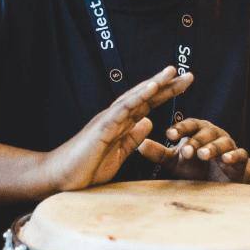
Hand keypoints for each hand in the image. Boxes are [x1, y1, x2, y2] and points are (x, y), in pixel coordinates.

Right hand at [42, 66, 193, 192]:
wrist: (61, 177)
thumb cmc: (86, 168)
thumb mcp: (118, 154)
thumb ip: (132, 139)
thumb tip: (149, 123)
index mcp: (121, 124)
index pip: (147, 105)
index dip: (166, 94)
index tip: (184, 84)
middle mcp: (115, 117)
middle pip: (145, 97)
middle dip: (167, 85)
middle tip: (188, 74)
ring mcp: (108, 120)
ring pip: (135, 97)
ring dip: (154, 84)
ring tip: (172, 72)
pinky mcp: (102, 127)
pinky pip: (123, 109)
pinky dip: (138, 96)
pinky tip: (152, 87)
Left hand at [137, 118, 247, 182]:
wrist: (219, 183)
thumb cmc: (194, 166)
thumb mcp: (174, 161)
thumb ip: (159, 153)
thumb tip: (138, 145)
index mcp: (197, 130)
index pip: (188, 125)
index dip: (180, 129)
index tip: (169, 135)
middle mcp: (213, 134)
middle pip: (205, 133)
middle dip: (195, 141)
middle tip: (186, 151)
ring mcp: (228, 145)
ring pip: (222, 142)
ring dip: (212, 147)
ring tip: (203, 155)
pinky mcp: (240, 160)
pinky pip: (240, 154)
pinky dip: (234, 155)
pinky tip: (227, 159)